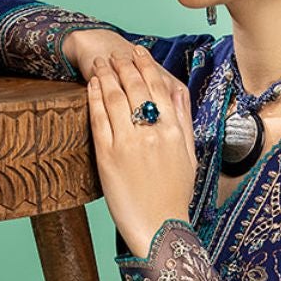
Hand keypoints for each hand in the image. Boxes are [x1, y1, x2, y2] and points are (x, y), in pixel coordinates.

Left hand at [86, 45, 197, 255]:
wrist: (160, 228)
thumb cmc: (175, 196)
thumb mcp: (188, 156)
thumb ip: (182, 121)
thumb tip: (178, 93)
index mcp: (173, 132)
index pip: (158, 87)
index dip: (145, 65)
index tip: (137, 52)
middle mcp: (152, 133)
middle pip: (135, 87)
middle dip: (123, 64)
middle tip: (114, 53)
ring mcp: (129, 143)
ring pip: (115, 97)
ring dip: (106, 74)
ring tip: (100, 63)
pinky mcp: (108, 156)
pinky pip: (99, 118)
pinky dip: (95, 97)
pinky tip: (92, 85)